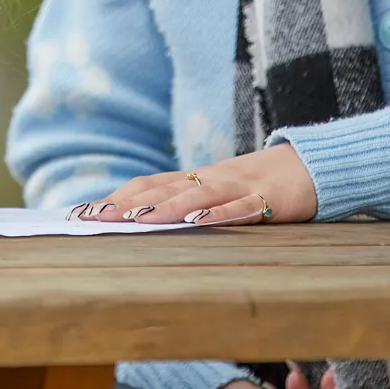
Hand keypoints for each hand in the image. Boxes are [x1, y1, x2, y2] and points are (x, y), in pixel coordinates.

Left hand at [74, 144, 315, 224]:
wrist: (310, 166)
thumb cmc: (256, 186)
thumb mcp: (215, 195)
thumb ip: (182, 205)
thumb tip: (138, 222)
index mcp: (194, 180)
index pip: (146, 185)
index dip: (113, 198)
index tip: (79, 213)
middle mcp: (209, 180)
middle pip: (161, 189)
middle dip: (125, 204)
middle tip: (92, 217)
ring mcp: (237, 188)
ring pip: (196, 196)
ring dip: (165, 207)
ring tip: (137, 217)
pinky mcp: (267, 199)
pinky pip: (241, 208)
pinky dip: (219, 214)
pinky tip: (200, 220)